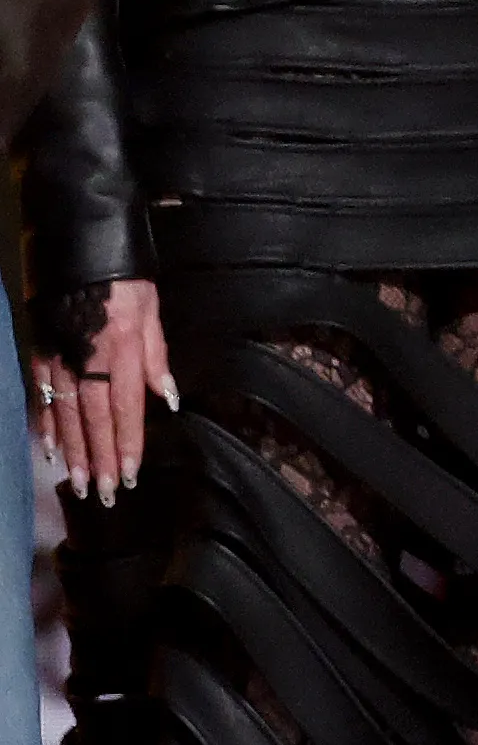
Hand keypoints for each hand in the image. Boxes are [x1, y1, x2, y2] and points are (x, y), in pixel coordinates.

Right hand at [32, 278, 170, 502]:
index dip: (128, 443)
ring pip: (67, 416)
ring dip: (73, 452)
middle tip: (105, 493)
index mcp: (121, 352)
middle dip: (100, 459)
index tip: (131, 474)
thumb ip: (156, 358)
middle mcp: (88, 362)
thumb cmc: (126, 282)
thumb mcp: (152, 314)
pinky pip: (43, 397)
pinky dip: (46, 425)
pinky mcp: (41, 355)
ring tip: (78, 483)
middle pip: (95, 420)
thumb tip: (168, 399)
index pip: (126, 408)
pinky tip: (49, 449)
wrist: (81, 251)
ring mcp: (60, 361)